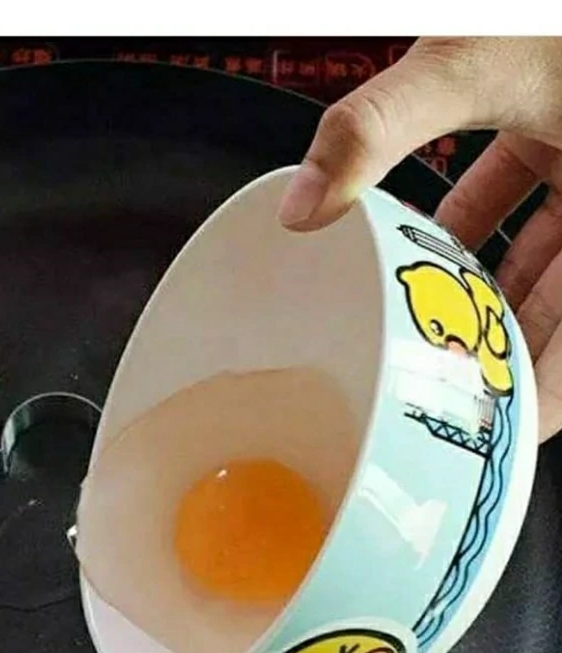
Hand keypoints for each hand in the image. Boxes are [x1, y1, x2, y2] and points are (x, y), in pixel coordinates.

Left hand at [278, 37, 561, 442]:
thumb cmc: (553, 8)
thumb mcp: (478, 60)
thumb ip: (380, 128)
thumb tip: (299, 207)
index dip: (556, 388)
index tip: (507, 429)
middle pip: (561, 300)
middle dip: (509, 345)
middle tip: (450, 385)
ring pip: (543, 251)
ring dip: (489, 287)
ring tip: (434, 328)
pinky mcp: (558, 125)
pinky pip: (526, 196)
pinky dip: (483, 223)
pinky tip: (436, 241)